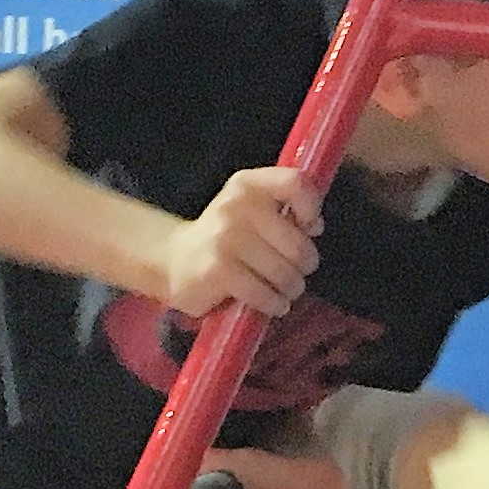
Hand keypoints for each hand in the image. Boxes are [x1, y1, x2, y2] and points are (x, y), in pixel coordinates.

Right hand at [162, 168, 320, 319]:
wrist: (174, 259)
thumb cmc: (226, 237)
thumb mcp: (251, 209)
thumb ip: (284, 208)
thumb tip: (314, 226)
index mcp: (248, 184)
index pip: (295, 183)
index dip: (311, 208)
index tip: (309, 228)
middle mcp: (236, 205)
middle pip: (297, 244)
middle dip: (305, 266)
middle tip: (295, 273)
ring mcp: (225, 238)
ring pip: (283, 274)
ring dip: (291, 289)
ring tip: (283, 291)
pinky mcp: (217, 271)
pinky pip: (263, 295)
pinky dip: (274, 305)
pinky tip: (271, 304)